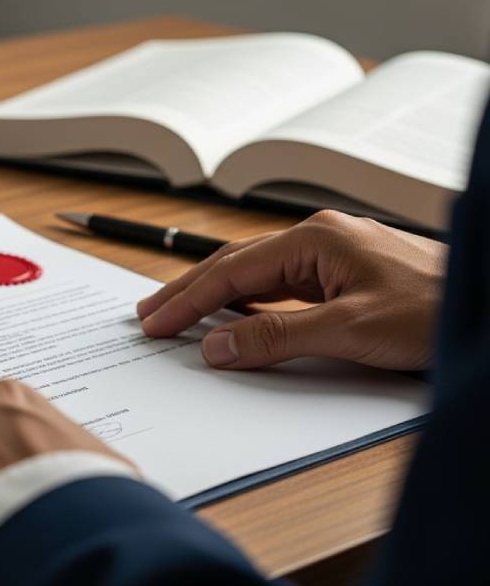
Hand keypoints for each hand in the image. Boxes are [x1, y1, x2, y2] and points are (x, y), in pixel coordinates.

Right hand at [136, 211, 446, 369]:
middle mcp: (320, 240)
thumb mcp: (351, 330)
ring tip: (180, 317)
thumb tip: (218, 346)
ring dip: (217, 298)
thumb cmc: (436, 308)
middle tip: (149, 316)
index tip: (154, 322)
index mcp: (315, 239)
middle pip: (236, 266)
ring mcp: (334, 257)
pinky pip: (283, 289)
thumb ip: (278, 337)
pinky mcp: (346, 278)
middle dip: (189, 292)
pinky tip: (237, 319)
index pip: (231, 272)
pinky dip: (250, 305)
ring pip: (257, 277)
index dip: (187, 299)